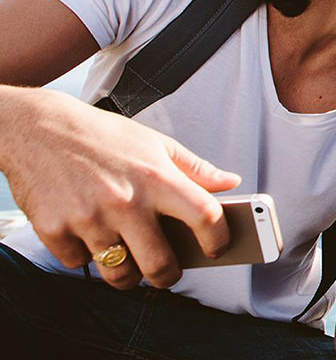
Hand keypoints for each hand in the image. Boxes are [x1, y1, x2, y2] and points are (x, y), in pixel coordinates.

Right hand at [1, 88, 239, 289]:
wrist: (37, 128)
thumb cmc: (101, 136)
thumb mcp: (154, 143)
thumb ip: (195, 168)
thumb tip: (231, 182)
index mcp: (156, 177)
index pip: (205, 216)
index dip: (219, 239)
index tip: (218, 247)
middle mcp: (125, 201)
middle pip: (161, 265)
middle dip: (169, 275)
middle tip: (167, 269)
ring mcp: (89, 219)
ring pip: (120, 274)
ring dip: (127, 273)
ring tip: (128, 256)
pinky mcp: (55, 231)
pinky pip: (79, 264)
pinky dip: (85, 256)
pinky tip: (88, 234)